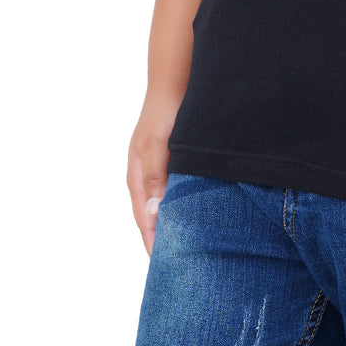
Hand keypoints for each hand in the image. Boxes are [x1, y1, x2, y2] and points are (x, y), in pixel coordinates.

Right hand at [126, 92, 180, 255]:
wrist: (178, 78)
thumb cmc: (164, 110)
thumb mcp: (157, 145)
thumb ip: (155, 178)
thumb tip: (154, 215)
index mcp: (139, 178)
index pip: (144, 221)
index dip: (154, 243)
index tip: (165, 267)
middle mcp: (150, 176)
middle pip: (158, 216)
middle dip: (168, 238)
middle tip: (182, 264)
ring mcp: (165, 168)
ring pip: (172, 204)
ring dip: (181, 222)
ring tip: (196, 246)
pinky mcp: (181, 160)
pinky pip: (185, 189)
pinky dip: (192, 203)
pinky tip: (207, 211)